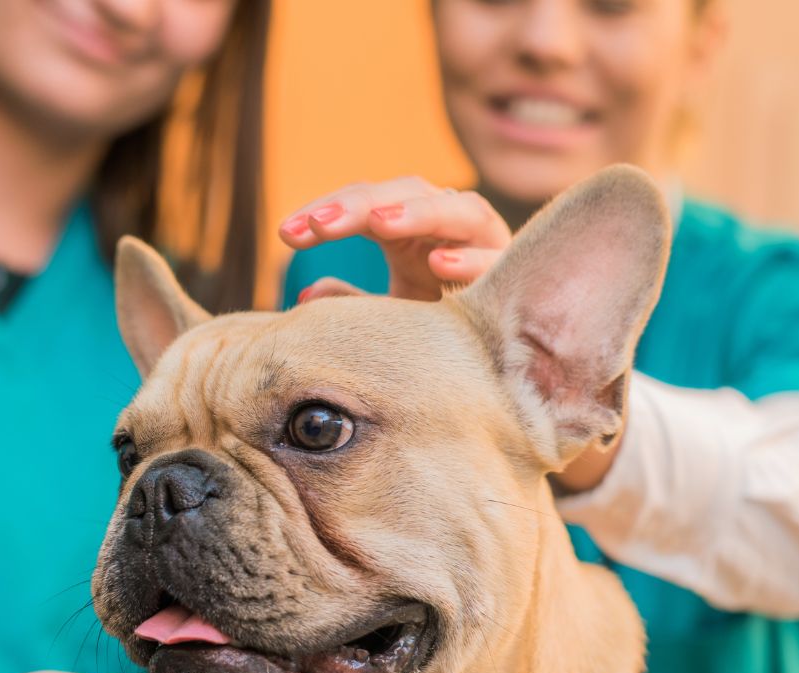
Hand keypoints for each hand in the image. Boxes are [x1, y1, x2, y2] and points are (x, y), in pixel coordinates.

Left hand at [279, 176, 509, 301]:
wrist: (501, 352)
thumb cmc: (441, 324)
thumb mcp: (392, 311)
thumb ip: (353, 303)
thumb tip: (305, 296)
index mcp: (414, 226)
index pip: (367, 205)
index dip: (328, 215)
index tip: (286, 232)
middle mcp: (449, 222)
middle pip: (405, 194)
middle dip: (361, 206)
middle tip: (319, 223)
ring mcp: (484, 242)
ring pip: (457, 210)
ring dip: (418, 213)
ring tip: (378, 224)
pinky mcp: (511, 273)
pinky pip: (493, 260)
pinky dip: (469, 261)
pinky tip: (439, 265)